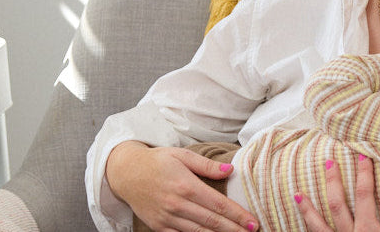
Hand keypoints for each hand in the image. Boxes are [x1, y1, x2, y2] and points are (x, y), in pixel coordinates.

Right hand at [107, 141, 258, 230]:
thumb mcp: (182, 156)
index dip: (238, 215)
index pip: (218, 204)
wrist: (126, 173)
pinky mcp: (159, 227)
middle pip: (212, 222)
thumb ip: (206, 165)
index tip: (253, 221)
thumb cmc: (157, 162)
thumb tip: (231, 170)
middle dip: (235, 229)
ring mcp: (167, 218)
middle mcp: (177, 204)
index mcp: (185, 185)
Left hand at [295, 155, 379, 231]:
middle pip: (337, 204)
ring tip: (297, 195)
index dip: (364, 173)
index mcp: (369, 229)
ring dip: (307, 210)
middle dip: (332, 181)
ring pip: (318, 227)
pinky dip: (310, 231)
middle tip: (328, 162)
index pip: (364, 193)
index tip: (363, 155)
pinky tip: (304, 224)